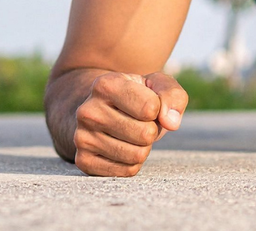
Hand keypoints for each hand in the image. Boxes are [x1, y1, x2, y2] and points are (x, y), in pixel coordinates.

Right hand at [73, 71, 188, 176]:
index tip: (148, 103)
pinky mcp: (83, 161)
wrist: (103, 110)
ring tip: (131, 134)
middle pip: (145, 134)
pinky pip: (127, 171)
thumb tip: (171, 122)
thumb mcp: (158, 84)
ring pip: (137, 155)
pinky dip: (134, 162)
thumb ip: (173, 95)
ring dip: (144, 147)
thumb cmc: (138, 95)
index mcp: (105, 85)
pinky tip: (123, 147)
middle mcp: (88, 111)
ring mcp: (82, 137)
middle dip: (152, 130)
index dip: (158, 109)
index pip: (150, 108)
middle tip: (140, 122)